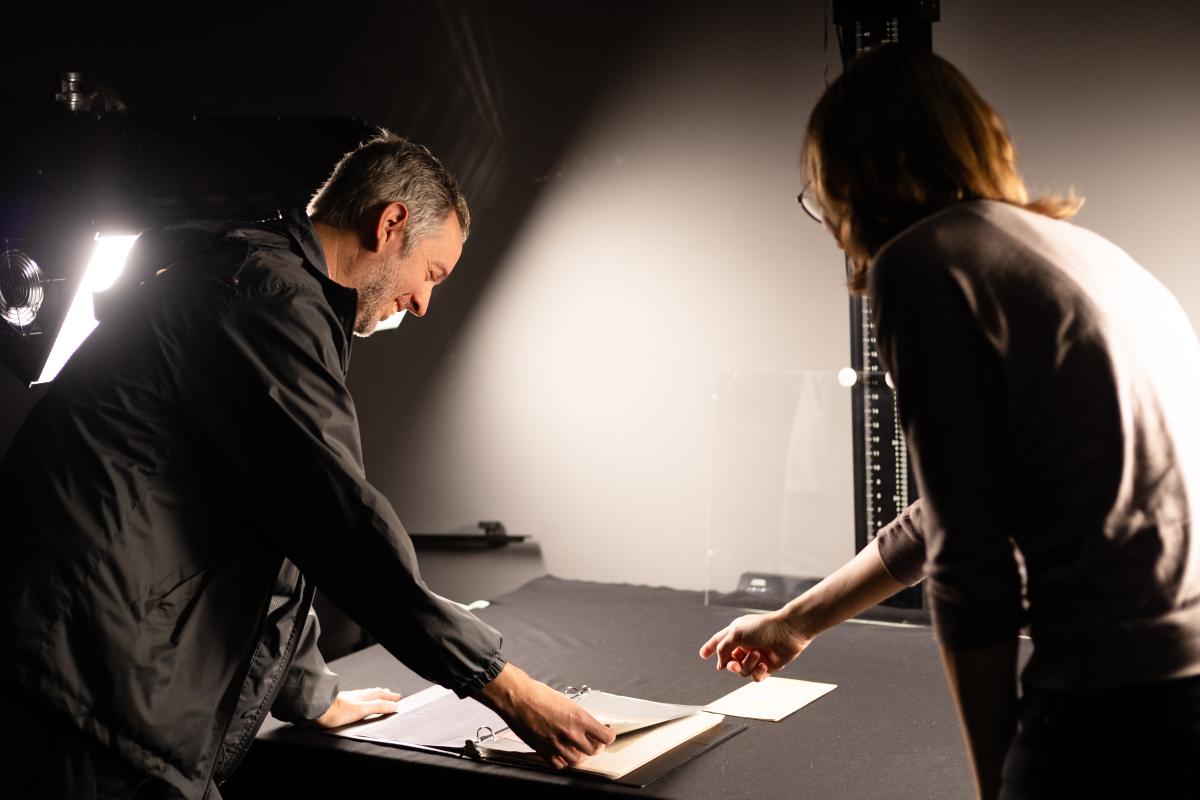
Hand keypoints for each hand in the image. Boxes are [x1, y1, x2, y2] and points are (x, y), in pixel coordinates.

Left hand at [313, 687, 402, 727]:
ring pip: (364, 694)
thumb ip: (378, 707)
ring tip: (376, 694)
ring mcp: (348, 698)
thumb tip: (393, 705)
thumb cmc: (337, 711)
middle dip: (383, 693)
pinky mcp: (340, 703)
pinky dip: (362, 698)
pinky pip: (356, 698)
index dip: (389, 696)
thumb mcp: (362, 710)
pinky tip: (357, 700)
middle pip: (373, 692)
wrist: (319, 710)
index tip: (397, 697)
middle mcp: (356, 696)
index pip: (380, 695)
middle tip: (389, 693)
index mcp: (363, 696)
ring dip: (372, 694)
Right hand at [476, 664, 615, 768]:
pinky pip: (559, 764)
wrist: (517, 698)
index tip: (606, 733)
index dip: (607, 736)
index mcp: (579, 718)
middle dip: (594, 746)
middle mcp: (570, 733)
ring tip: (576, 747)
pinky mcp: (543, 750)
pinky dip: (562, 761)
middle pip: (593, 750)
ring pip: (577, 760)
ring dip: (579, 754)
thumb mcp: (565, 701)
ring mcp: (556, 744)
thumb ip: (578, 716)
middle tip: (592, 741)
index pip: (605, 736)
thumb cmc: (537, 694)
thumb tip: (586, 724)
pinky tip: (561, 752)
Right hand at [699, 610, 811, 680]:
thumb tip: (720, 663)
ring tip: (758, 655)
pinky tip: (764, 664)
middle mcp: (745, 645)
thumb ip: (723, 648)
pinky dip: (758, 672)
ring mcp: (756, 656)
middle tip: (734, 665)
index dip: (710, 648)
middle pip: (729, 661)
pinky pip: (755, 676)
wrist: (788, 632)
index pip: (719, 641)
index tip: (703, 655)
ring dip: (748, 665)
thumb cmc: (763, 628)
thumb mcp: (736, 633)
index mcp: (736, 633)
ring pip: (742, 671)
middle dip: (731, 665)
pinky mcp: (767, 666)